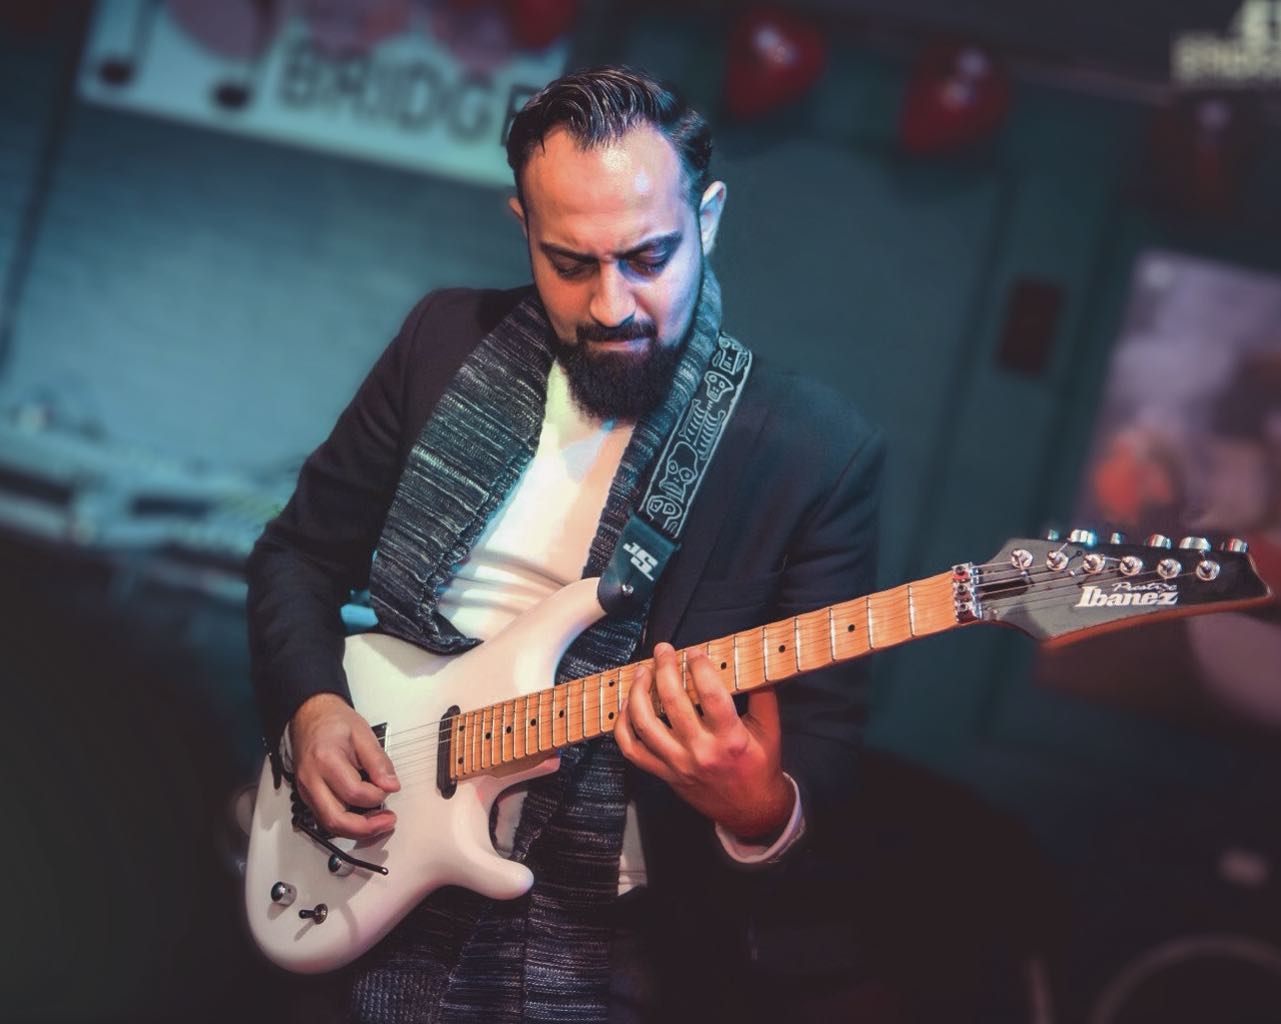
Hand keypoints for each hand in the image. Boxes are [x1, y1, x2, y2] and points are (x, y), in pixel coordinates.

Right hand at [288, 693, 400, 839]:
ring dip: (356, 831)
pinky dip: (346, 824)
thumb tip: (391, 785)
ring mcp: (306, 790)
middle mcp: (312, 779)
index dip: (377, 796)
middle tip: (387, 822)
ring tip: (379, 823)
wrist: (310, 716)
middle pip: (335, 819)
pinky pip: (326, 818)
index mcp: (326, 760)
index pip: (354, 792)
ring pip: (329, 824)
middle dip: (365, 828)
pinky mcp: (307, 796)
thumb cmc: (335, 722)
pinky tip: (363, 818)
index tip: (388, 788)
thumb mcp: (363, 734)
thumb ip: (379, 761)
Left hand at [615, 643, 793, 838]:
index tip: (694, 651)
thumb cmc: (760, 766)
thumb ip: (762, 694)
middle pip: (673, 703)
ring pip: (646, 725)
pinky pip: (633, 750)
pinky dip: (624, 727)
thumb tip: (751, 661)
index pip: (711, 695)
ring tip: (642, 672)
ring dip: (638, 693)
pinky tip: (627, 706)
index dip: (700, 668)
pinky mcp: (665, 774)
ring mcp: (678, 765)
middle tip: (663, 650)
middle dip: (665, 669)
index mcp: (730, 739)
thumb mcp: (770, 730)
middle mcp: (701, 752)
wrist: (750, 811)